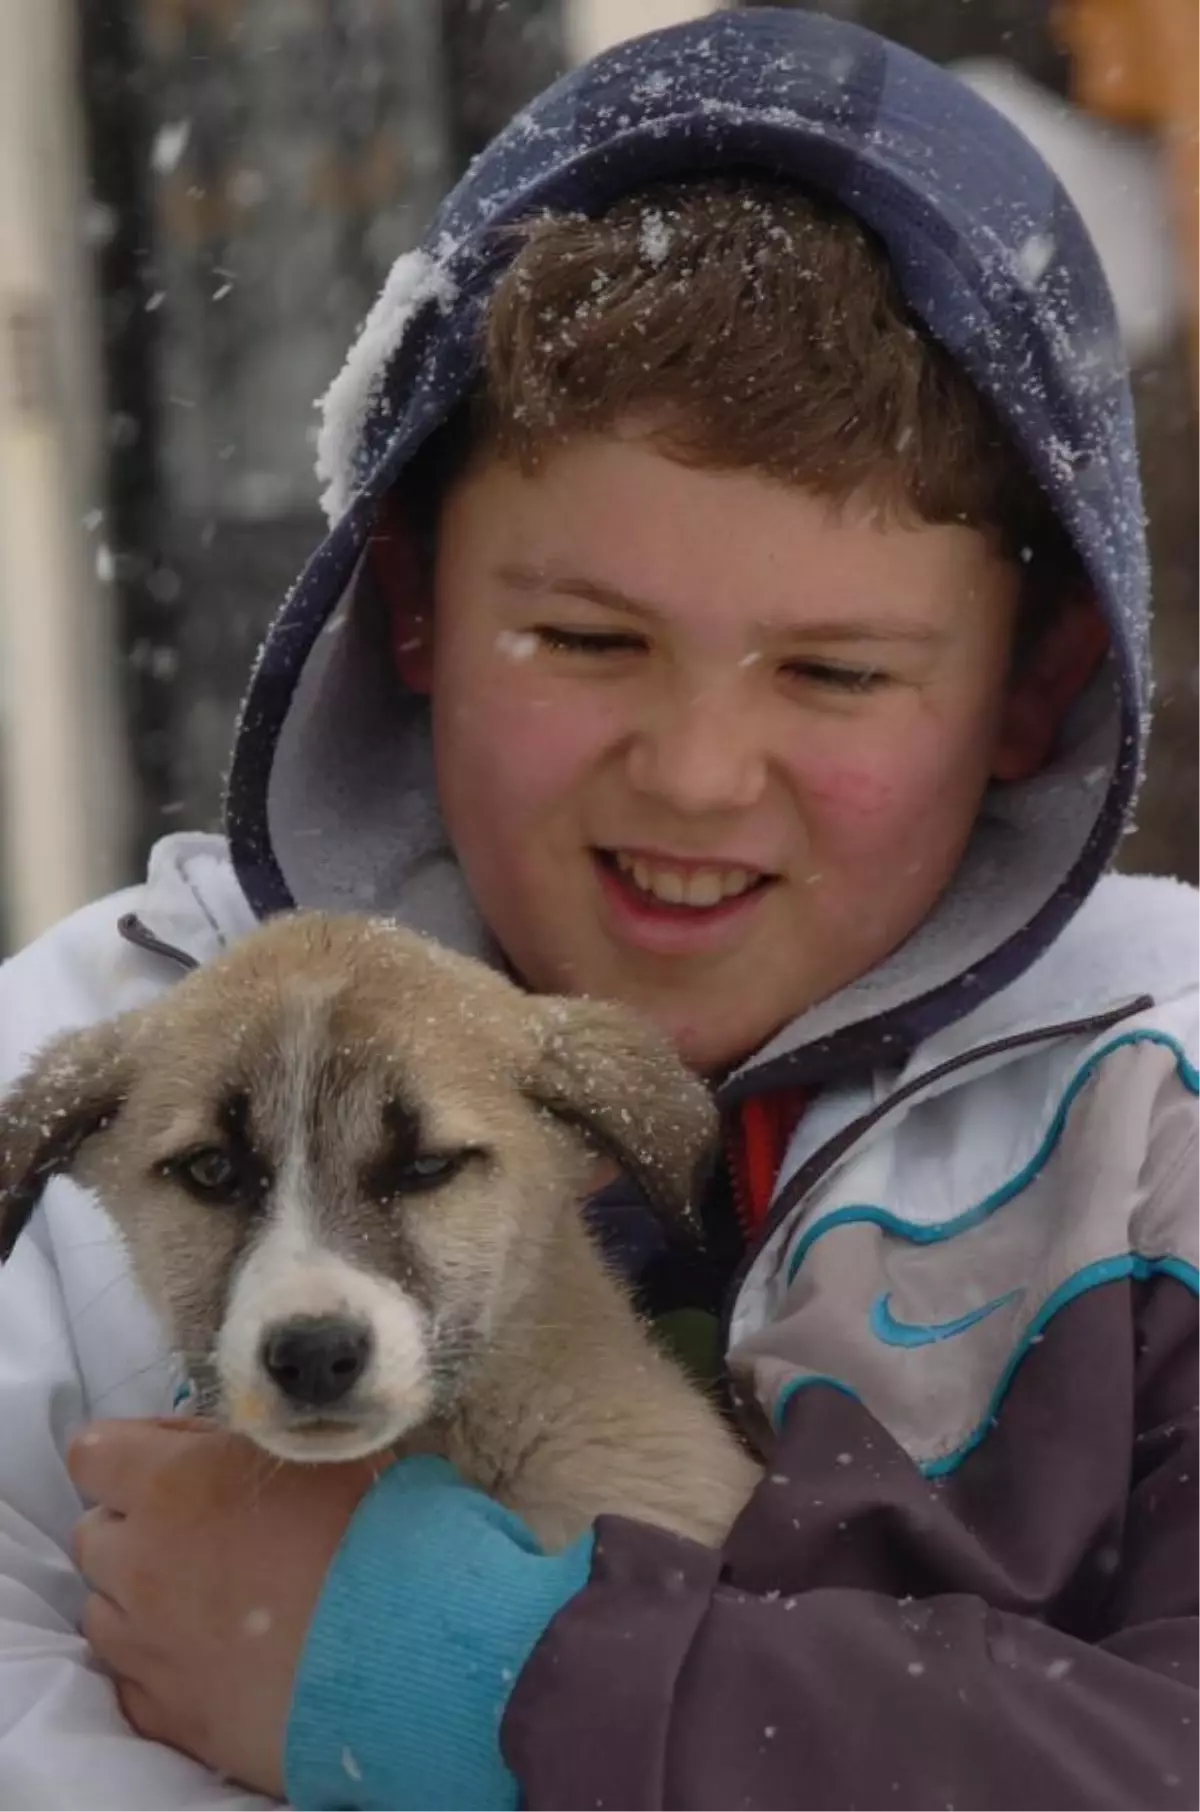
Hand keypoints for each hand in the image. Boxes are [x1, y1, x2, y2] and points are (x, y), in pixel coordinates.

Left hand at [68, 1417, 382, 1798]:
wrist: (399, 1643)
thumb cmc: (368, 1528)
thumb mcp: (315, 1450)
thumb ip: (248, 1445)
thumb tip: (225, 1446)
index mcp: (172, 1483)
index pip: (93, 1453)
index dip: (129, 1455)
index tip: (172, 1463)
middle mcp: (140, 1561)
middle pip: (95, 1532)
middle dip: (137, 1526)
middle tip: (202, 1533)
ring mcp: (144, 1642)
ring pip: (103, 1607)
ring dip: (139, 1595)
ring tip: (209, 1599)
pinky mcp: (162, 1710)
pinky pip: (129, 1676)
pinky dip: (158, 1659)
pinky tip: (215, 1652)